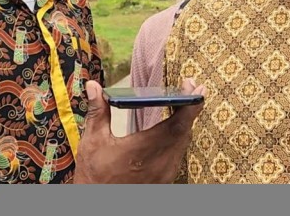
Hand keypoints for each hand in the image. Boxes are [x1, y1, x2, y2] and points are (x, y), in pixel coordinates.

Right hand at [73, 79, 204, 183]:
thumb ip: (97, 111)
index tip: (197, 88)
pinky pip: (178, 154)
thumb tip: (94, 86)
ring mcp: (165, 174)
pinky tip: (173, 128)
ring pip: (183, 143)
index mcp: (144, 150)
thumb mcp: (93, 142)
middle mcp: (160, 163)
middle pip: (184, 131)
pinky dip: (178, 138)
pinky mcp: (165, 180)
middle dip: (189, 108)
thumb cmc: (94, 177)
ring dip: (185, 123)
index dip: (190, 105)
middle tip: (189, 88)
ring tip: (183, 103)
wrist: (99, 206)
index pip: (177, 125)